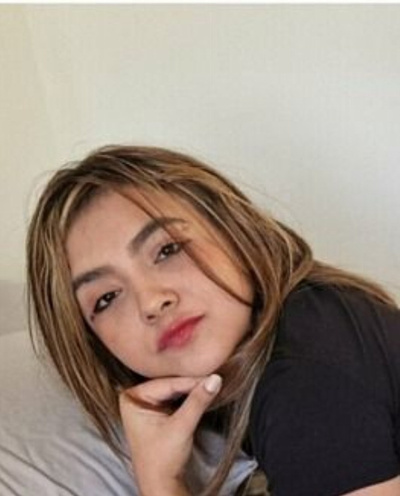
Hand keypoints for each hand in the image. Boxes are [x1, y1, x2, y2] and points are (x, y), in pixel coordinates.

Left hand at [119, 374, 221, 494]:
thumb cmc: (162, 460)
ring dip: (192, 390)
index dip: (191, 381)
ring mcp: (145, 404)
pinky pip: (174, 398)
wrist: (161, 485)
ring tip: (211, 384)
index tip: (213, 376)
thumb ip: (197, 401)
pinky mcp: (156, 411)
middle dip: (192, 384)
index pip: (166, 384)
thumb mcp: (181, 427)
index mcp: (131, 398)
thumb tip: (215, 379)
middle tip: (214, 379)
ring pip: (173, 390)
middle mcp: (135, 397)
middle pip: (169, 385)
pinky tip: (203, 393)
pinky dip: (189, 397)